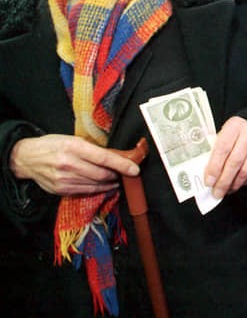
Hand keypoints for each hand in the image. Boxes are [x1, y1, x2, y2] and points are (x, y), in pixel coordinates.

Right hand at [10, 134, 139, 195]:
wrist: (26, 158)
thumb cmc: (53, 145)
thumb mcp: (73, 139)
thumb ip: (92, 148)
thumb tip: (116, 157)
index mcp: (74, 146)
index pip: (104, 158)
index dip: (122, 164)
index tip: (135, 169)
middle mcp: (69, 163)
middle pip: (102, 174)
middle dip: (117, 175)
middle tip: (126, 173)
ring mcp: (64, 179)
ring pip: (96, 185)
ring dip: (110, 183)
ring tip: (116, 179)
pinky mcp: (60, 190)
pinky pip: (86, 191)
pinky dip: (98, 189)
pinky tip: (103, 185)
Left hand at [204, 116, 246, 198]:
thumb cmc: (235, 132)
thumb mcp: (223, 134)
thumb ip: (214, 149)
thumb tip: (205, 173)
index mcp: (234, 125)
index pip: (223, 149)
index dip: (214, 167)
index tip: (208, 182)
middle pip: (235, 162)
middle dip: (224, 181)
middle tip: (216, 192)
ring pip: (246, 170)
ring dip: (234, 184)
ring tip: (225, 190)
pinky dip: (245, 182)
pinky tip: (237, 184)